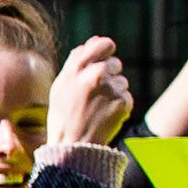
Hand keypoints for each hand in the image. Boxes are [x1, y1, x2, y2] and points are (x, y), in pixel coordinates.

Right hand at [48, 34, 134, 148]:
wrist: (72, 147)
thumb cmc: (63, 116)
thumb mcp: (61, 86)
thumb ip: (77, 60)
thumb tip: (95, 40)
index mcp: (77, 68)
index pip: (104, 44)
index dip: (106, 50)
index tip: (104, 60)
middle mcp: (94, 75)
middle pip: (115, 63)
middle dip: (109, 76)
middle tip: (94, 95)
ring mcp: (110, 88)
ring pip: (122, 82)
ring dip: (114, 93)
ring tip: (96, 109)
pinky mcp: (123, 102)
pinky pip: (126, 97)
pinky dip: (119, 106)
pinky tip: (104, 116)